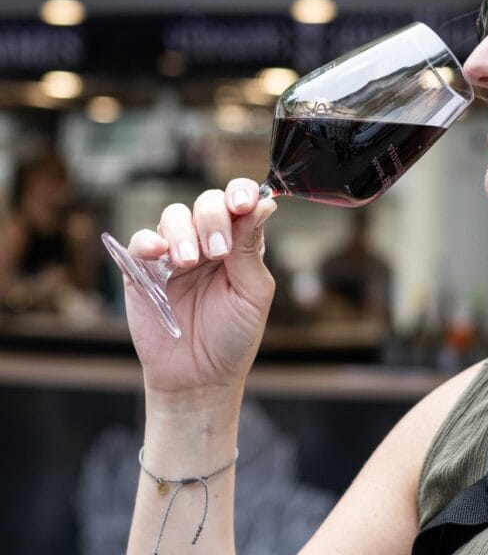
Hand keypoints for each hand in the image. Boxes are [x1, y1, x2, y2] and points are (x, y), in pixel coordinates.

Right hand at [124, 178, 276, 397]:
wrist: (200, 378)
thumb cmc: (233, 335)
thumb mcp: (252, 293)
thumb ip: (251, 248)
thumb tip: (264, 203)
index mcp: (239, 242)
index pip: (239, 201)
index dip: (241, 192)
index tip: (244, 203)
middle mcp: (207, 241)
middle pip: (207, 202)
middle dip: (214, 219)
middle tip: (219, 252)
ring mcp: (174, 254)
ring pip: (174, 215)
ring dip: (184, 231)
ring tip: (190, 262)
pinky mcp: (143, 271)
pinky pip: (140, 241)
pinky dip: (149, 241)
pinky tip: (160, 254)